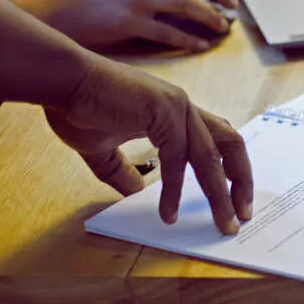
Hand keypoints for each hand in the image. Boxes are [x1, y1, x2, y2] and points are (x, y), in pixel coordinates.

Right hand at [21, 0, 237, 52]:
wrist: (55, 15)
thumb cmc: (89, 2)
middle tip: (233, 8)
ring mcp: (136, 0)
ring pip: (187, 5)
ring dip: (210, 17)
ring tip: (222, 27)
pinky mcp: (129, 22)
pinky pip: (169, 31)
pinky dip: (189, 38)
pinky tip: (200, 45)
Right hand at [46, 55, 253, 234]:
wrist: (62, 82)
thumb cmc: (80, 108)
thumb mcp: (103, 149)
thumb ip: (122, 170)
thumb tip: (135, 191)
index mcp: (176, 112)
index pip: (217, 139)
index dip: (231, 169)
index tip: (235, 200)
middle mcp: (184, 107)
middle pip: (230, 144)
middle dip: (241, 182)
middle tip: (242, 216)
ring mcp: (176, 106)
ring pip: (210, 156)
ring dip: (220, 193)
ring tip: (223, 222)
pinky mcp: (162, 110)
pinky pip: (177, 158)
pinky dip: (175, 189)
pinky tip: (169, 213)